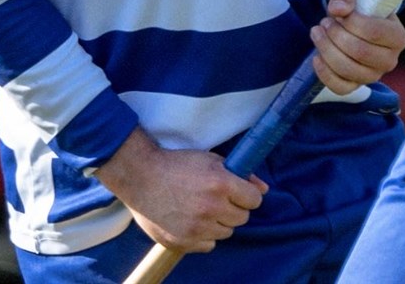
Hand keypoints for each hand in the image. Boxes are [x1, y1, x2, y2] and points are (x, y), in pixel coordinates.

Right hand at [95, 128, 266, 251]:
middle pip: (242, 218)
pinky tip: (191, 221)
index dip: (247, 195)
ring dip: (219, 222)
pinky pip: (208, 245)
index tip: (239, 192)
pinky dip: (203, 236)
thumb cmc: (177, 165)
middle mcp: (211, 208)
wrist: (141, 177)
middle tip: (217, 199)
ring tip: (201, 209)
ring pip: (226, 233)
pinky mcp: (182, 242)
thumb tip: (263, 189)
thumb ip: (241, 175)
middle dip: (234, 208)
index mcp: (220, 184)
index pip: (254, 200)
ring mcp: (196, 228)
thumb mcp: (211, 160)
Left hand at [309, 0, 404, 96]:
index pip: (375, 32)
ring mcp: (373, 75)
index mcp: (398, 37)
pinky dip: (324, 73)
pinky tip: (317, 57)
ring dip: (326, 49)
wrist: (355, 23)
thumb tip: (338, 8)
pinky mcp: (356, 86)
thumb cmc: (359, 8)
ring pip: (347, 69)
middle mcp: (390, 60)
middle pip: (360, 52)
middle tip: (324, 22)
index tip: (339, 13)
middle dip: (336, 35)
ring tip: (317, 33)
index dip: (352, 22)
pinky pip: (340, 87)